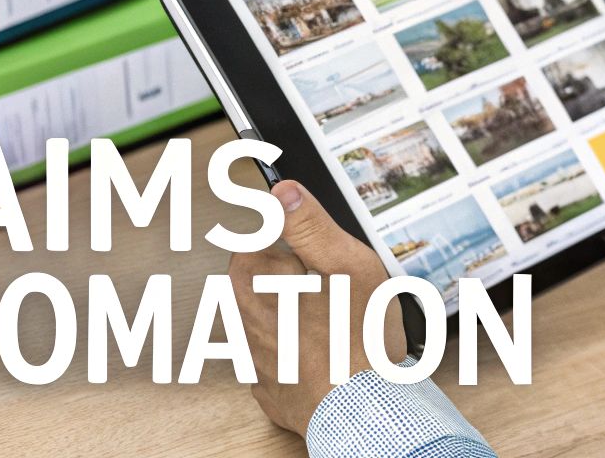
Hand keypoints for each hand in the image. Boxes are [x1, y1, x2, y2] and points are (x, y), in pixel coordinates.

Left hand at [229, 180, 406, 436]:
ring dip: (301, 311)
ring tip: (340, 319)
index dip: (292, 232)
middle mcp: (242, 316)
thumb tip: (282, 190)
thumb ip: (310, 223)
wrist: (362, 414)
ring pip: (276, 314)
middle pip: (267, 274)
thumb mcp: (347, 263)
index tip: (313, 240)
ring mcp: (253, 354)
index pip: (257, 231)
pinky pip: (285, 353)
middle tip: (336, 283)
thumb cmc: (356, 342)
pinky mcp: (270, 384)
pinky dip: (305, 349)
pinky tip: (332, 349)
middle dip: (298, 273)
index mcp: (253, 277)